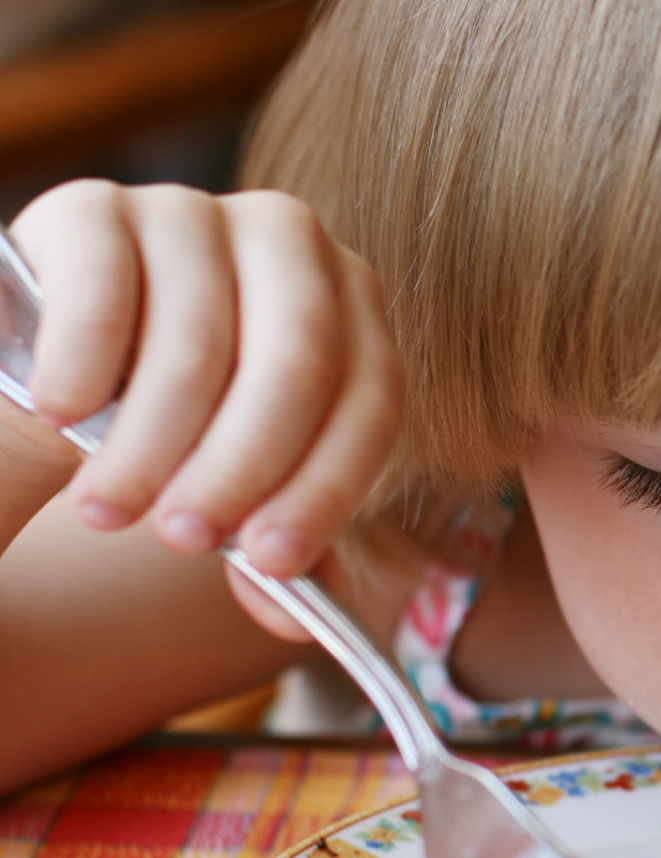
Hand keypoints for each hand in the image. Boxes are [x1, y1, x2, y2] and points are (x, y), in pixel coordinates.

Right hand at [3, 181, 402, 596]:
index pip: (373, 398)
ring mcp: (194, 213)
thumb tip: (290, 617)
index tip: (270, 562)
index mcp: (354, 309)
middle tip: (185, 540)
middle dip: (242, 467)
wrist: (57, 377)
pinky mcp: (95, 207)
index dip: (326, 487)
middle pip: (299, 362)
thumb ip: (280, 553)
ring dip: (151, 446)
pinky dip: (85, 368)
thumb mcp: (240, 492)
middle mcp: (291, 244)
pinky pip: (106, 290)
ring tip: (109, 511)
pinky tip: (62, 415)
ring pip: (198, 341)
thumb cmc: (173, 436)